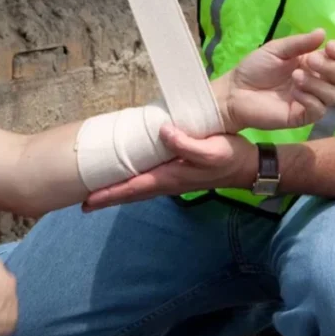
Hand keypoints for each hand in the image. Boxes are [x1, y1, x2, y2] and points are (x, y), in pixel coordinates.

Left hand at [83, 127, 256, 210]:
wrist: (251, 166)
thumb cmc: (232, 156)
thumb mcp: (213, 149)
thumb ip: (187, 143)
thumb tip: (163, 133)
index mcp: (171, 176)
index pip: (133, 187)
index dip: (110, 194)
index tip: (88, 200)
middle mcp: (168, 182)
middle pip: (132, 192)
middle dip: (108, 198)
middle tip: (83, 202)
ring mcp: (173, 180)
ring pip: (139, 188)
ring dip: (119, 191)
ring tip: (98, 192)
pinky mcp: (178, 173)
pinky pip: (148, 181)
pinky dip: (133, 183)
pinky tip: (127, 177)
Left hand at [213, 29, 334, 133]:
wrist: (235, 91)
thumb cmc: (254, 68)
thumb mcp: (276, 50)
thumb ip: (299, 43)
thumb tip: (323, 33)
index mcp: (311, 63)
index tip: (330, 46)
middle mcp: (315, 81)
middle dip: (330, 67)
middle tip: (309, 60)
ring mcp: (310, 100)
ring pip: (333, 94)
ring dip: (317, 83)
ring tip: (295, 77)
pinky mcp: (302, 116)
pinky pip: (319, 110)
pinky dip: (311, 99)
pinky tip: (295, 93)